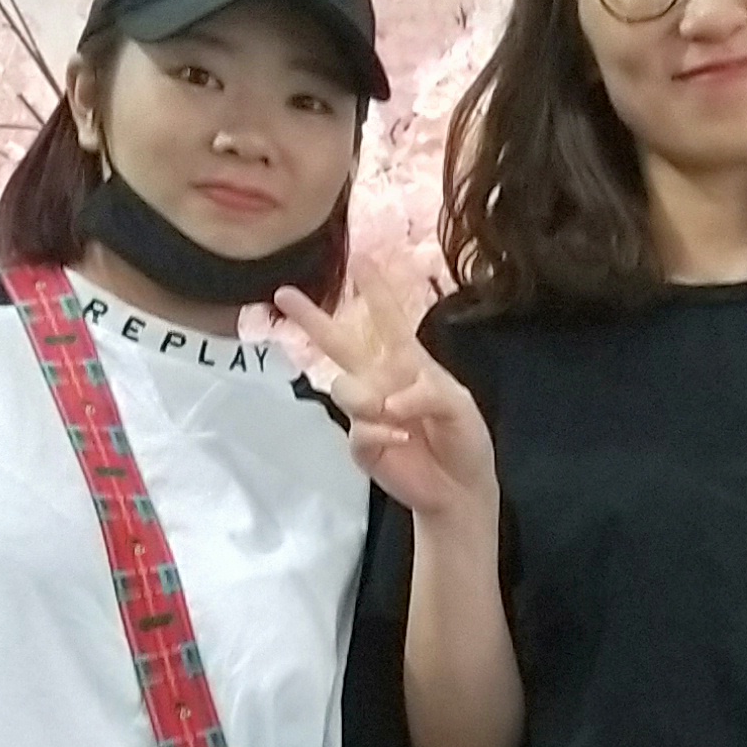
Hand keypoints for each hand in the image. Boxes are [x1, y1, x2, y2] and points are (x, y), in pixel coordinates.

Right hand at [270, 264, 492, 528]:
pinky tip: (402, 439)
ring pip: (344, 388)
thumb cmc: (464, 438)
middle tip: (282, 292)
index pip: (387, 319)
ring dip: (367, 398)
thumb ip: (427, 393)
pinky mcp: (361, 445)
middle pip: (338, 343)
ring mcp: (367, 412)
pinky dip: (380, 431)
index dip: (375, 289)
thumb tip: (387, 402)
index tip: (360, 258)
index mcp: (407, 362)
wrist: (460, 488)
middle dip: (310, 318)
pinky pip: (358, 428)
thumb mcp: (459, 405)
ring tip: (393, 415)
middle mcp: (381, 381)